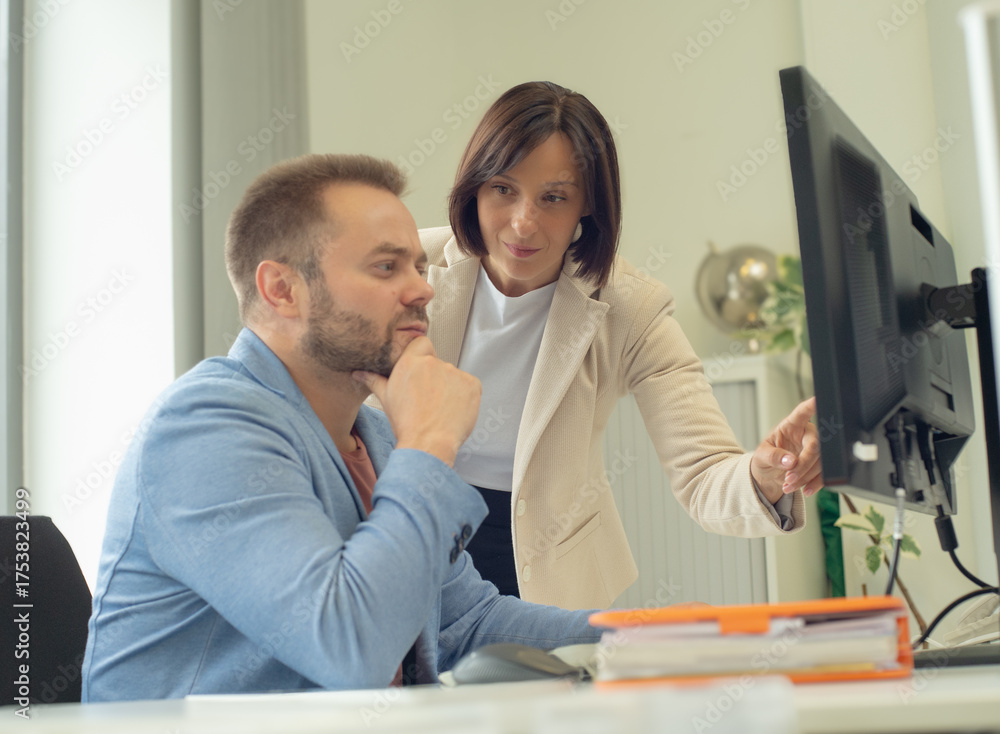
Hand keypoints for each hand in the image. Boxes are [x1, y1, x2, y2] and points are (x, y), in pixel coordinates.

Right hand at [352, 337, 480, 465]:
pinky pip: (469, 385)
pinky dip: (465, 396)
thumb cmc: (407, 423)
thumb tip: (359, 373)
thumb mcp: (386, 399)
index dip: (422, 357)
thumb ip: (374, 380)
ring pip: (453, 376)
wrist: (428, 444)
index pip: (422, 344)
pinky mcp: (472, 384)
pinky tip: (453, 410)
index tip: (421, 373)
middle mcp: (434, 362)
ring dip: (450, 388)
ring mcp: (455, 372)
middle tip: (428, 399)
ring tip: (440, 409)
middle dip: (435, 378)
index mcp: (411, 362)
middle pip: (438, 363)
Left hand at [750, 397, 822, 503]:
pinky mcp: (820, 465)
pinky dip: (815, 484)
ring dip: (806, 477)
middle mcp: (807, 434)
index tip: (819, 399)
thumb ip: (773, 456)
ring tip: (788, 485)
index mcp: (792, 425)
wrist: (769, 474)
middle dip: (803, 464)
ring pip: (821, 462)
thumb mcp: (761, 455)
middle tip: (788, 477)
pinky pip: (825, 474)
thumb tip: (790, 461)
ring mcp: (816, 449)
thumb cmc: (766, 457)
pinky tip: (804, 490)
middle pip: (816, 445)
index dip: (812, 405)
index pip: (803, 412)